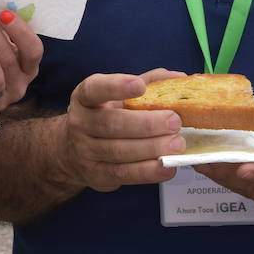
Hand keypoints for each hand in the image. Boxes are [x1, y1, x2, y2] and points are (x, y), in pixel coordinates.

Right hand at [56, 68, 185, 192]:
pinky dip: (148, 171)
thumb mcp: (119, 95)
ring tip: (176, 144)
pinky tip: (167, 166)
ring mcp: (85, 152)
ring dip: (151, 148)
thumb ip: (147, 83)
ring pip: (119, 151)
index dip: (116, 87)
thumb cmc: (106, 116)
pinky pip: (124, 174)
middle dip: (146, 124)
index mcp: (85, 97)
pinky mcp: (96, 175)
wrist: (74, 152)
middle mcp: (80, 123)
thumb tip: (179, 78)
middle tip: (174, 121)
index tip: (140, 86)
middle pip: (111, 124)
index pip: (95, 89)